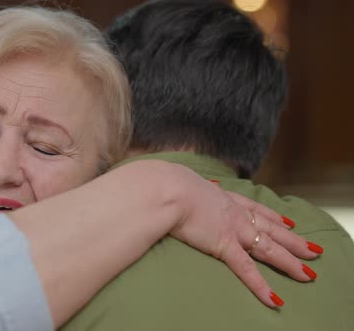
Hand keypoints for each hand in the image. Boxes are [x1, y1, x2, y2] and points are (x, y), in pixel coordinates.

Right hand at [168, 174, 320, 307]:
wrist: (169, 189)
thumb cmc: (169, 184)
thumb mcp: (182, 182)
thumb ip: (186, 187)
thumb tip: (179, 184)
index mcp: (223, 197)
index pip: (255, 208)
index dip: (273, 216)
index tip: (287, 221)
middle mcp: (234, 212)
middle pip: (271, 228)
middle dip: (293, 240)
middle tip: (312, 249)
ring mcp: (233, 229)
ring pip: (269, 248)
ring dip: (290, 261)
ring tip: (307, 272)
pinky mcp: (224, 245)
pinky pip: (246, 269)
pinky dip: (260, 285)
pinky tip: (273, 298)